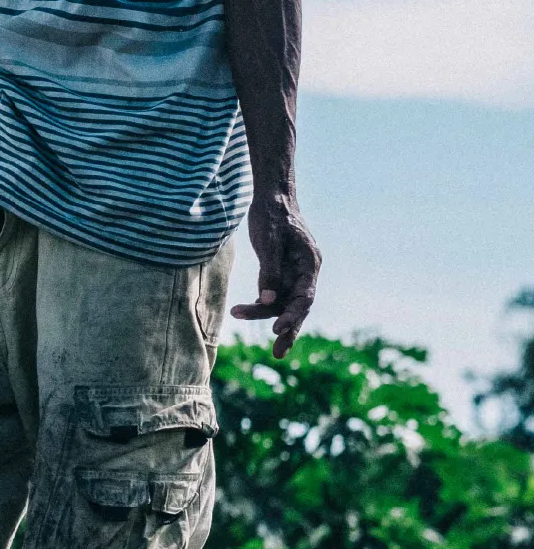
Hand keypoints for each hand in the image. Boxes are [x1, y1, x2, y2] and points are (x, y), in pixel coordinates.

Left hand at [229, 191, 319, 355]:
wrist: (272, 195)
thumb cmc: (271, 215)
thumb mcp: (268, 241)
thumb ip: (270, 271)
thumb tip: (267, 300)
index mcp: (309, 263)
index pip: (304, 297)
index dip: (292, 315)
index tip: (277, 329)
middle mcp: (305, 271)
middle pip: (298, 306)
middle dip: (288, 329)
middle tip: (278, 354)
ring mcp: (294, 272)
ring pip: (284, 300)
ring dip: (266, 313)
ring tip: (238, 315)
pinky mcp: (281, 270)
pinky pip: (275, 293)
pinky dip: (263, 303)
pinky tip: (247, 310)